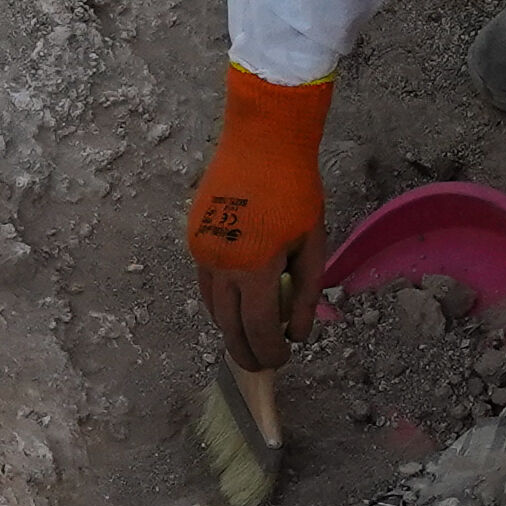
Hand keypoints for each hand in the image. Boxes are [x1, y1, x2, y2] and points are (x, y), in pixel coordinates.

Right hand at [187, 64, 331, 373]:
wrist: (261, 140)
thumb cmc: (296, 189)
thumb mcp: (312, 244)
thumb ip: (306, 293)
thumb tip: (299, 333)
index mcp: (253, 269)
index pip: (258, 328)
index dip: (270, 351)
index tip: (282, 360)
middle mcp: (220, 265)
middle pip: (229, 325)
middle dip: (246, 350)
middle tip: (263, 364)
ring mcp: (201, 250)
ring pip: (212, 306)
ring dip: (230, 327)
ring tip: (251, 339)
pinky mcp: (193, 236)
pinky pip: (205, 282)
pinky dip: (220, 301)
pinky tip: (237, 305)